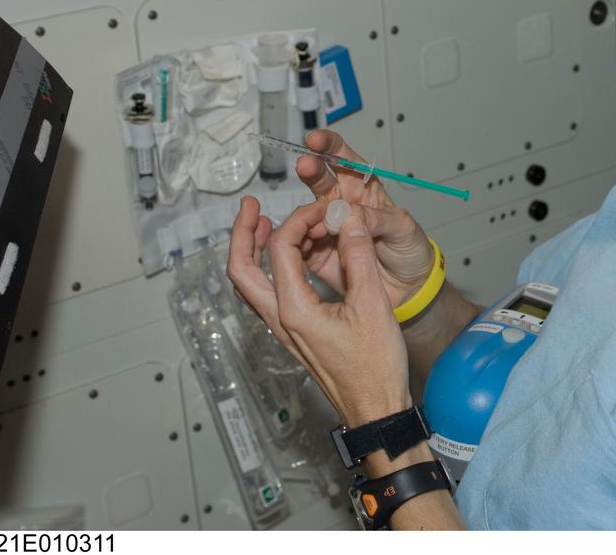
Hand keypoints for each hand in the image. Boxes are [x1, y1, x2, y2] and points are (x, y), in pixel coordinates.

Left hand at [226, 196, 410, 425]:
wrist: (374, 409)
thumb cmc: (375, 366)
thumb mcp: (373, 305)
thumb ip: (358, 258)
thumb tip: (347, 219)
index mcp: (294, 310)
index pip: (280, 248)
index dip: (299, 220)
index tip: (323, 208)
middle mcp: (279, 319)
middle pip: (240, 270)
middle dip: (241, 233)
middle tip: (249, 206)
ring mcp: (282, 329)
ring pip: (249, 284)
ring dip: (251, 250)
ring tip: (263, 224)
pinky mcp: (293, 333)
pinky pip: (267, 294)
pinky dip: (269, 269)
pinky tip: (289, 258)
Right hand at [291, 130, 435, 307]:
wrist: (408, 290)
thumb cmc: (410, 250)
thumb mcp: (401, 228)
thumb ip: (375, 218)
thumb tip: (346, 213)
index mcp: (364, 190)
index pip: (345, 160)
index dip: (330, 147)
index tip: (317, 141)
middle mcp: (341, 204)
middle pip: (319, 179)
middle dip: (311, 169)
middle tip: (306, 165)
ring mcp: (327, 228)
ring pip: (306, 212)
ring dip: (305, 213)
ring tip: (318, 225)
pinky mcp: (317, 253)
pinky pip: (299, 243)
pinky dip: (297, 240)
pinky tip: (304, 242)